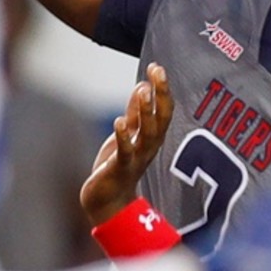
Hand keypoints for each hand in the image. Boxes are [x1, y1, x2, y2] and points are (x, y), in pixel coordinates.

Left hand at [80, 63, 172, 225]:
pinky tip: (120, 122)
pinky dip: (124, 137)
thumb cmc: (119, 167)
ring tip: (144, 92)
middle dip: (161, 95)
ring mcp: (136, 159)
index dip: (162, 89)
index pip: (163, 110)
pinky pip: (125, 152)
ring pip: (147, 135)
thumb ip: (136, 112)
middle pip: (161, 119)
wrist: (107, 202)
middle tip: (159, 72)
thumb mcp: (128, 134)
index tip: (157, 67)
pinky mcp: (120, 169)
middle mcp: (148, 147)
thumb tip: (143, 86)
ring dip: (146, 113)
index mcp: (151, 138)